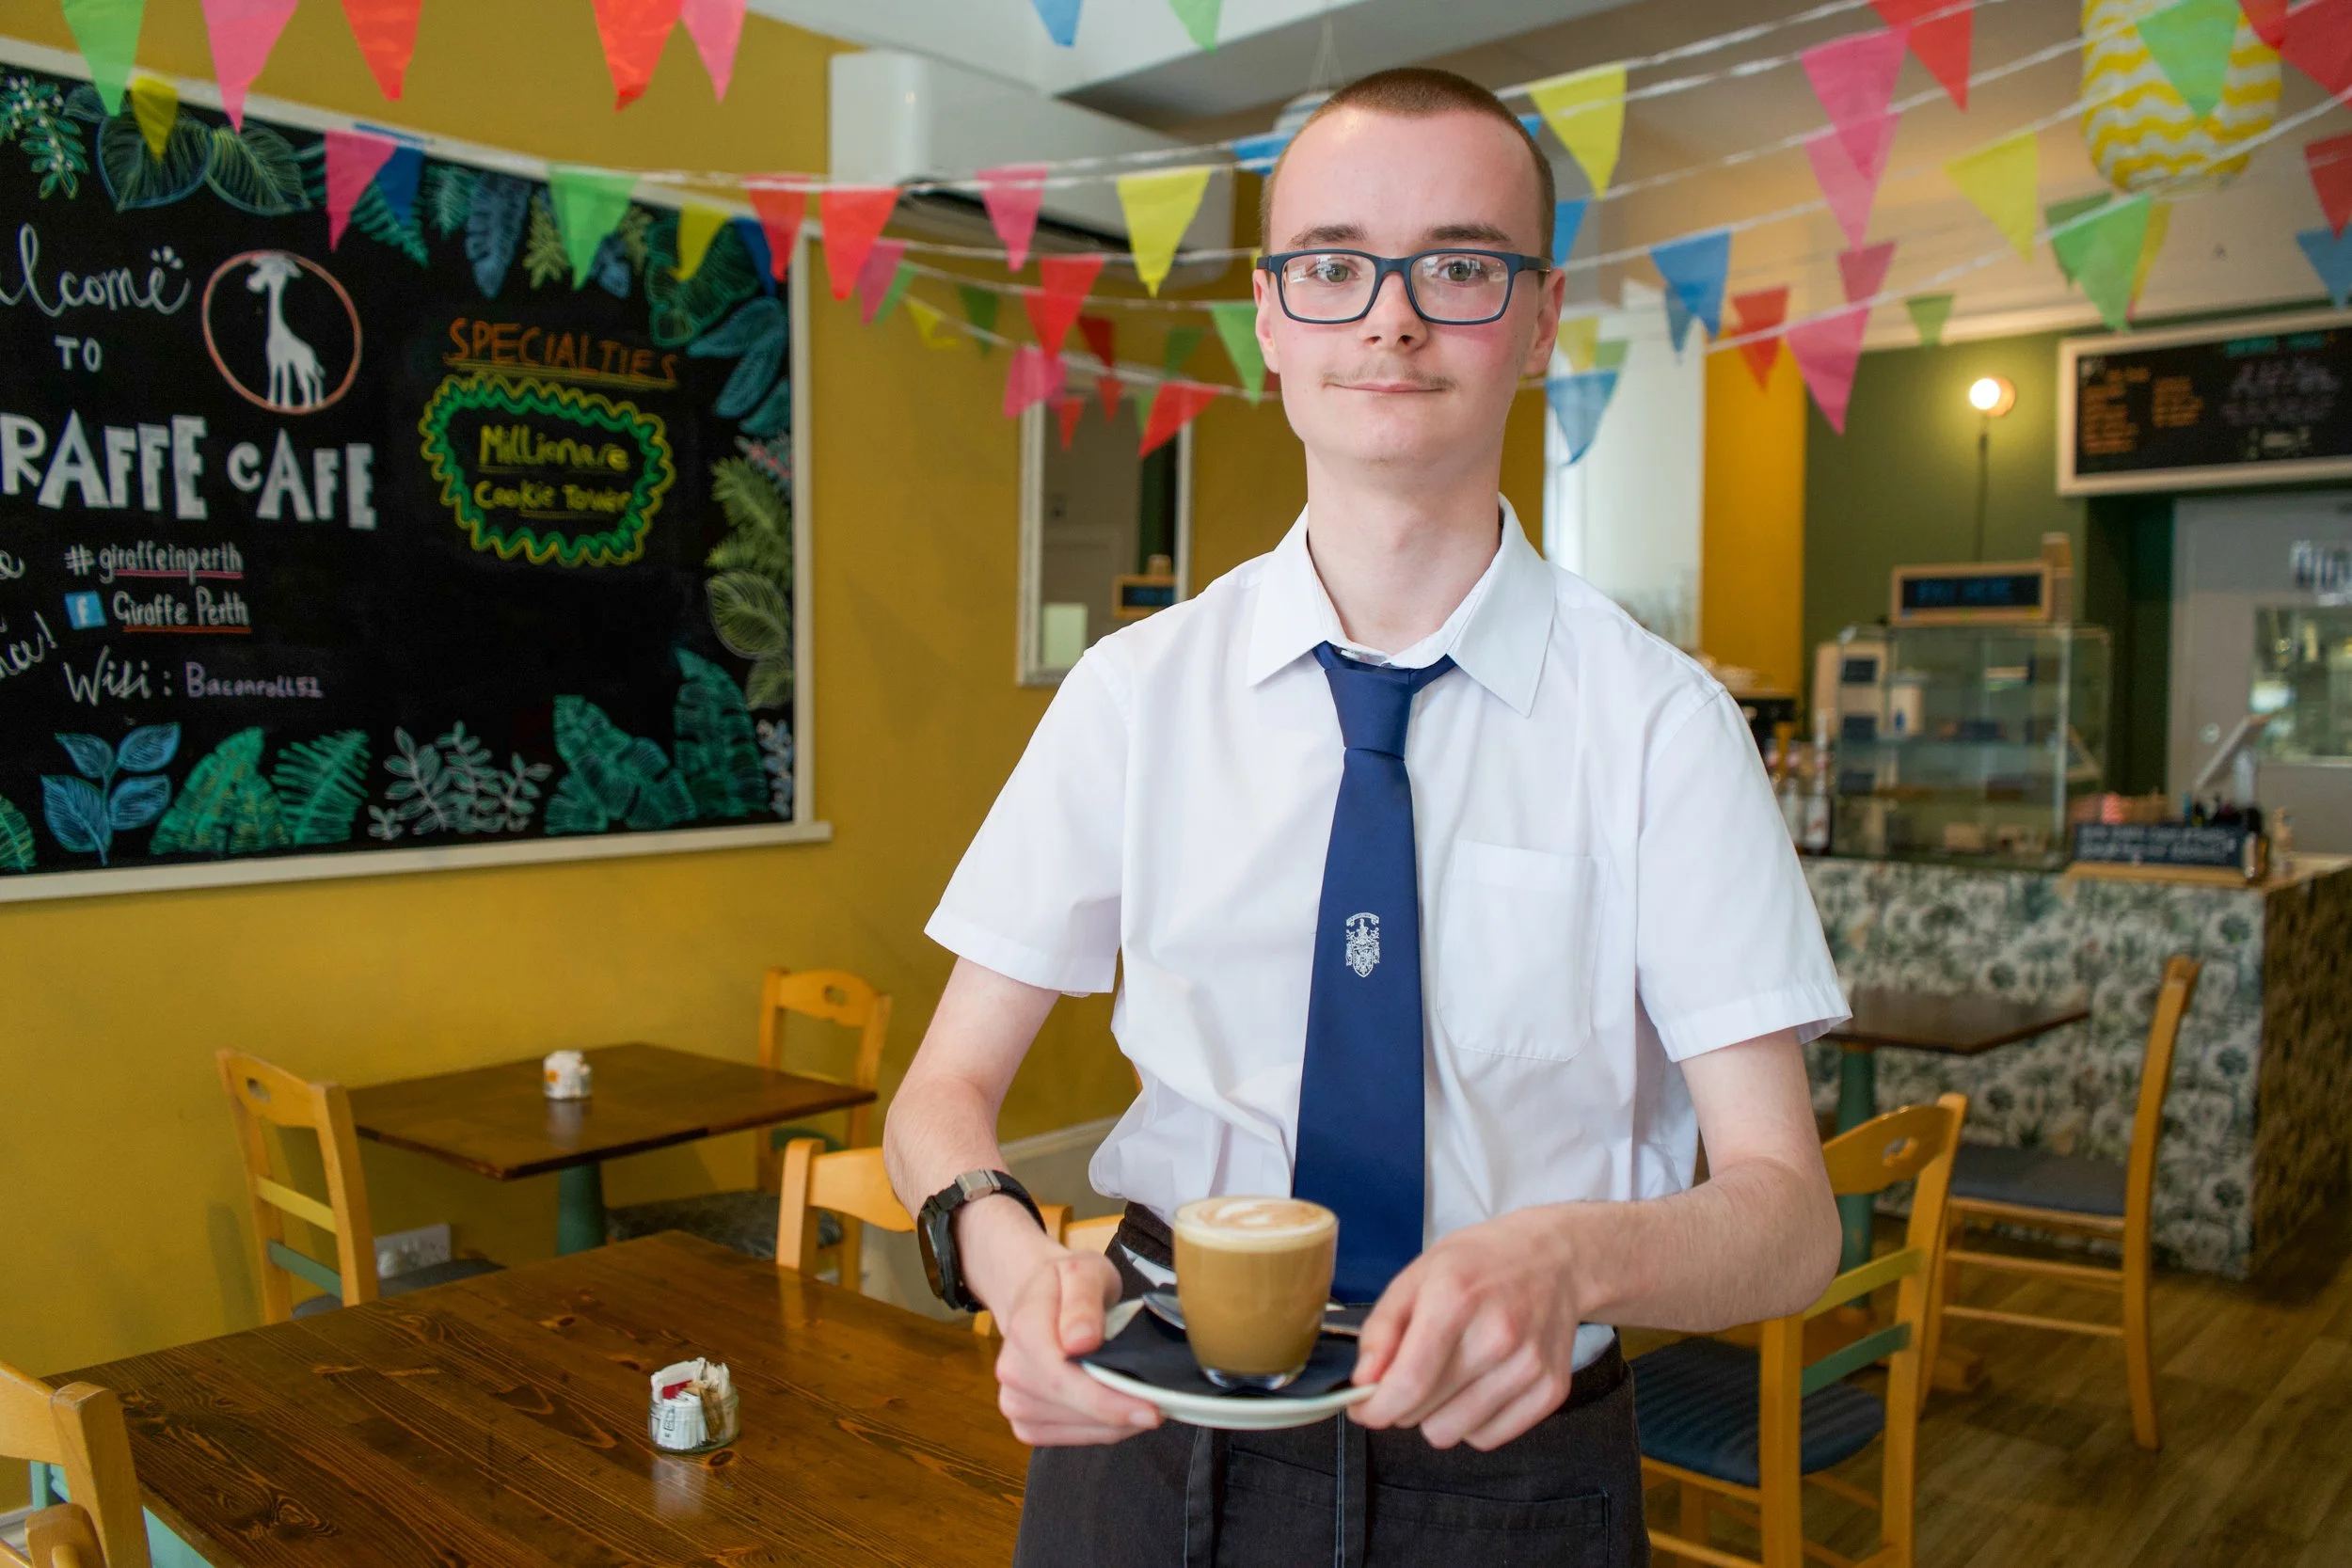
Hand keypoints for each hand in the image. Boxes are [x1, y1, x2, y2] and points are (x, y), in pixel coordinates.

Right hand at [988, 1243, 1162, 1445]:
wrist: (1038, 1297)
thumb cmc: (1066, 1283)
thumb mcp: (1084, 1270)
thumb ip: (1084, 1301)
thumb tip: (1081, 1342)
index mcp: (1024, 1332)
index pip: (1064, 1380)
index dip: (1109, 1401)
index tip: (1152, 1409)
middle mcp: (1012, 1373)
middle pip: (1076, 1411)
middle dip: (1125, 1413)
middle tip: (1166, 1399)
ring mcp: (1015, 1403)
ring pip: (1082, 1431)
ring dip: (1120, 1423)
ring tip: (1142, 1395)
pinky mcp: (1027, 1425)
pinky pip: (1076, 1439)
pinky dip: (1106, 1428)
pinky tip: (1119, 1405)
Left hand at [1349, 1207, 1584, 1450]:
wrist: (1556, 1260)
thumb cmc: (1481, 1263)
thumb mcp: (1417, 1275)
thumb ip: (1382, 1329)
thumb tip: (1363, 1381)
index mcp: (1456, 1299)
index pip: (1408, 1382)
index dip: (1374, 1407)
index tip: (1362, 1407)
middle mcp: (1498, 1336)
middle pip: (1423, 1413)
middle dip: (1402, 1401)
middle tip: (1411, 1372)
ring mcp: (1529, 1366)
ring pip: (1452, 1433)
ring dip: (1437, 1414)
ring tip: (1449, 1375)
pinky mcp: (1551, 1390)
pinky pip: (1487, 1438)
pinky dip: (1472, 1421)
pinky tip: (1479, 1384)